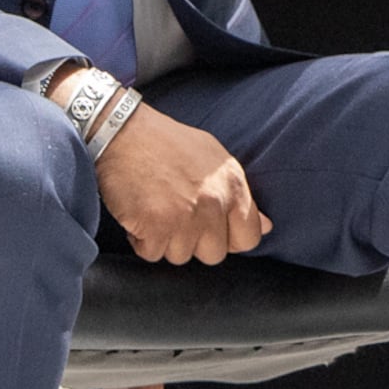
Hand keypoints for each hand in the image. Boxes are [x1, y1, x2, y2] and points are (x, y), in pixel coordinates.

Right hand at [90, 102, 269, 265]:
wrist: (123, 131)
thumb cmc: (167, 143)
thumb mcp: (214, 158)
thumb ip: (239, 194)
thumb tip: (265, 227)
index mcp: (233, 184)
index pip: (249, 238)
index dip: (228, 240)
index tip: (211, 231)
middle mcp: (214, 202)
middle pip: (213, 254)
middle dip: (194, 242)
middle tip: (176, 217)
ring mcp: (185, 217)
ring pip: (180, 256)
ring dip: (165, 241)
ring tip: (156, 210)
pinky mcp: (154, 226)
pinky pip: (151, 253)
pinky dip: (141, 240)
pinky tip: (139, 215)